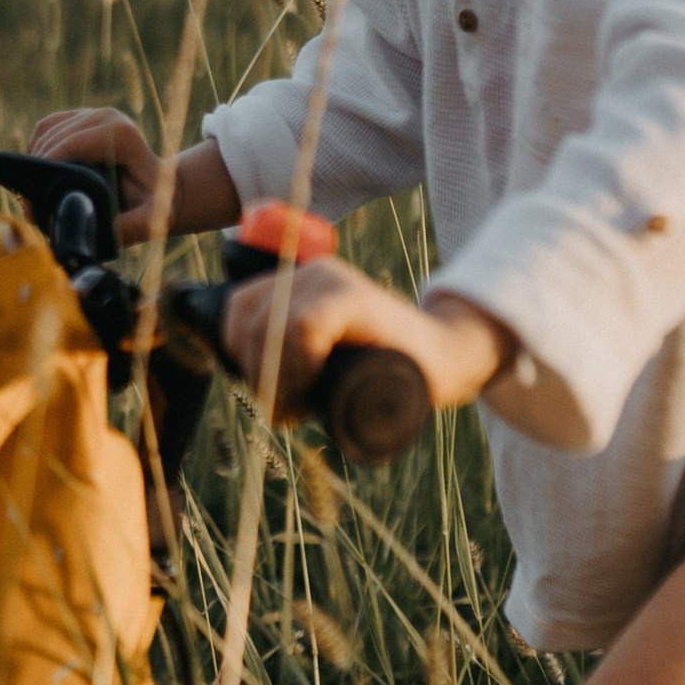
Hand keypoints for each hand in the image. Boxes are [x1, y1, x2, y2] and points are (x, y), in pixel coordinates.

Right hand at [27, 108, 239, 249]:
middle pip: (54, 137)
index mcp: (121, 135)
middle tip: (29, 207)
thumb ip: (123, 228)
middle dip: (36, 169)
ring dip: (34, 158)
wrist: (165, 187)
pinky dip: (37, 148)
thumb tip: (84, 231)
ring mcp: (94, 112)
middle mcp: (108, 116)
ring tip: (32, 194)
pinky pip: (48, 127)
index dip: (46, 170)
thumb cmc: (156, 205)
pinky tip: (38, 175)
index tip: (35, 204)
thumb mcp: (149, 221)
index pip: (70, 145)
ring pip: (47, 130)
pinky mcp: (83, 116)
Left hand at [219, 256, 512, 416]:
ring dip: (275, 378)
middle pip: (248, 320)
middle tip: (283, 411)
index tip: (264, 392)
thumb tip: (245, 374)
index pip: (238, 309)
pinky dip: (302, 365)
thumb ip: (290, 352)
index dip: (238, 355)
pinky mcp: (355, 298)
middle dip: (255, 374)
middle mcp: (313, 273)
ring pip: (272, 327)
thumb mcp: (326, 354)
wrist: (446, 359)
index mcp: (300, 281)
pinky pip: (303, 327)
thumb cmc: (383, 367)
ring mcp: (334, 281)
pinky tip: (318, 389)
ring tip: (296, 410)